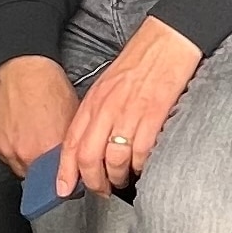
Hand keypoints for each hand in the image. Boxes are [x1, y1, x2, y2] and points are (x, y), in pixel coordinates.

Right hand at [0, 55, 78, 175]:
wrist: (24, 68)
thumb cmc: (49, 86)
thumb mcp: (73, 118)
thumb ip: (71, 146)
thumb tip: (74, 160)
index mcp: (50, 149)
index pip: (58, 179)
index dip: (62, 176)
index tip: (64, 174)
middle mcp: (26, 154)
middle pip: (38, 177)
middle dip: (44, 168)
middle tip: (47, 151)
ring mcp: (7, 149)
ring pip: (20, 168)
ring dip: (27, 159)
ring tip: (32, 139)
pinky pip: (4, 155)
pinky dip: (12, 149)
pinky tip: (20, 132)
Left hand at [60, 16, 203, 198]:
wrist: (167, 40)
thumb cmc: (139, 63)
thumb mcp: (107, 86)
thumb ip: (96, 113)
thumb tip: (90, 144)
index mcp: (94, 102)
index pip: (71, 143)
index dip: (65, 171)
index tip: (64, 189)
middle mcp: (107, 109)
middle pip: (89, 158)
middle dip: (93, 182)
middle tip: (101, 191)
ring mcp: (130, 113)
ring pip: (115, 159)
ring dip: (118, 177)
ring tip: (123, 180)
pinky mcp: (153, 115)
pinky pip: (141, 151)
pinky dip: (140, 166)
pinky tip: (142, 166)